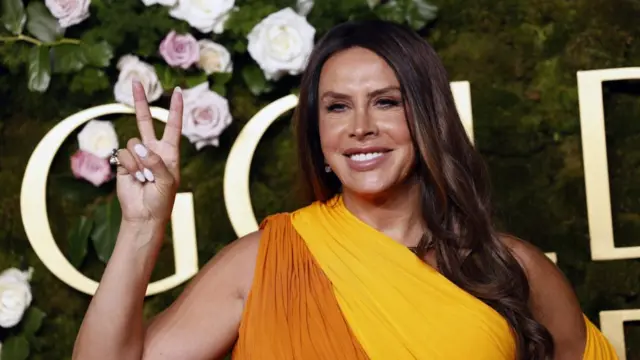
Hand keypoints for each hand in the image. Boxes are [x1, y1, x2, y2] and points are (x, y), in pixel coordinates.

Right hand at [114, 81, 182, 225]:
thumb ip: (155, 162)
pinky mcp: (123, 162)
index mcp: (169, 152)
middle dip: (140, 101)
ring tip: (145, 178)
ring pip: (133, 143)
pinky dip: (129, 167)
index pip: (173, 125)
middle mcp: (153, 149)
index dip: (176, 109)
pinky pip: (123, 155)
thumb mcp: (167, 181)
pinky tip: (134, 178)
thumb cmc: (162, 200)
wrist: (144, 214)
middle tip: (136, 80)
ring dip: (139, 162)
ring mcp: (137, 155)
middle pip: (145, 120)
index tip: (179, 91)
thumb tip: (138, 147)